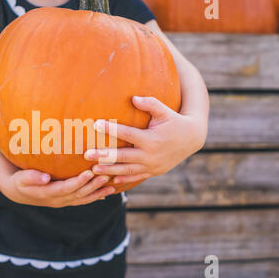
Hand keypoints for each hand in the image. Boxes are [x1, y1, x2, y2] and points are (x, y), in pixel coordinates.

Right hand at [1, 168, 115, 207]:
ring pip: (84, 198)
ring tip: (112, 185)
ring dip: (98, 192)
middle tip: (106, 175)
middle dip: (93, 185)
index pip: (66, 188)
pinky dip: (96, 196)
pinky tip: (108, 191)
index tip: (89, 172)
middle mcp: (58, 200)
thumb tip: (45, 177)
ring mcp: (64, 202)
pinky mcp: (67, 200)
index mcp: (48, 194)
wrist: (19, 192)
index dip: (78, 182)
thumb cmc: (19, 181)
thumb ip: (31, 177)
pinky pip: (84, 199)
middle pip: (79, 194)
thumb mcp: (21, 179)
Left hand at [84, 96, 206, 183]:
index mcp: (151, 139)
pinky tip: (109, 180)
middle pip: (123, 156)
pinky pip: (135, 177)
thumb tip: (134, 98)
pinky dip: (123, 179)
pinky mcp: (153, 172)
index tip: (96, 124)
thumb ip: (150, 103)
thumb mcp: (165, 110)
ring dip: (109, 171)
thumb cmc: (174, 121)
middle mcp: (150, 155)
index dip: (111, 129)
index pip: (127, 134)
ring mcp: (152, 166)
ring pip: (127, 170)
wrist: (192, 139)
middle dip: (104, 156)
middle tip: (86, 154)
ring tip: (92, 170)